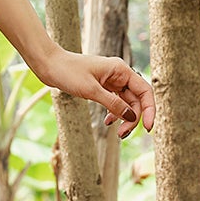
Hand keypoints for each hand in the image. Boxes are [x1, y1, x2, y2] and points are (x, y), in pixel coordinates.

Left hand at [39, 49, 154, 136]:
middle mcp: (119, 74)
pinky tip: (107, 122)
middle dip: (134, 118)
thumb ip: (113, 104)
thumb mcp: (91, 90)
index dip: (150, 110)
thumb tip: (132, 117)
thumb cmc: (68, 72)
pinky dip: (114, 113)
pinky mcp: (102, 86)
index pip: (144, 91)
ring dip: (125, 118)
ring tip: (118, 133)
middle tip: (123, 135)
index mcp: (121, 70)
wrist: (49, 65)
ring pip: (127, 102)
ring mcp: (111, 80)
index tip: (148, 128)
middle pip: (137, 99)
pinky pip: (116, 102)